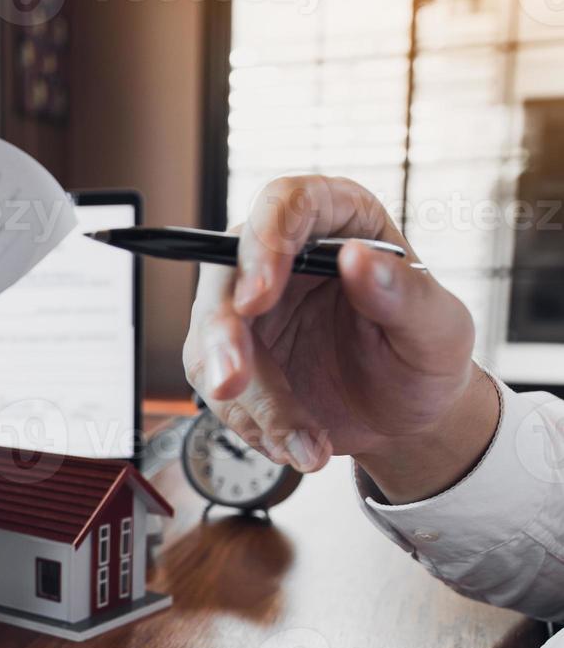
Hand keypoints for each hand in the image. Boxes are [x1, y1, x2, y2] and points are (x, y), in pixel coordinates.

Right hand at [185, 175, 499, 503]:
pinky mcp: (230, 357)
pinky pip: (216, 389)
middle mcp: (282, 258)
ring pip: (211, 344)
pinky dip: (253, 426)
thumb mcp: (437, 330)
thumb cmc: (424, 361)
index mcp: (336, 223)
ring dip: (247, 401)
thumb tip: (359, 258)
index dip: (262, 243)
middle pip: (225, 277)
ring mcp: (248, 310)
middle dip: (224, 338)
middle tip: (233, 384)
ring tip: (305, 442)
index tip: (258, 297)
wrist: (403, 420)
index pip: (284, 203)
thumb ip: (403, 294)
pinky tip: (297, 443)